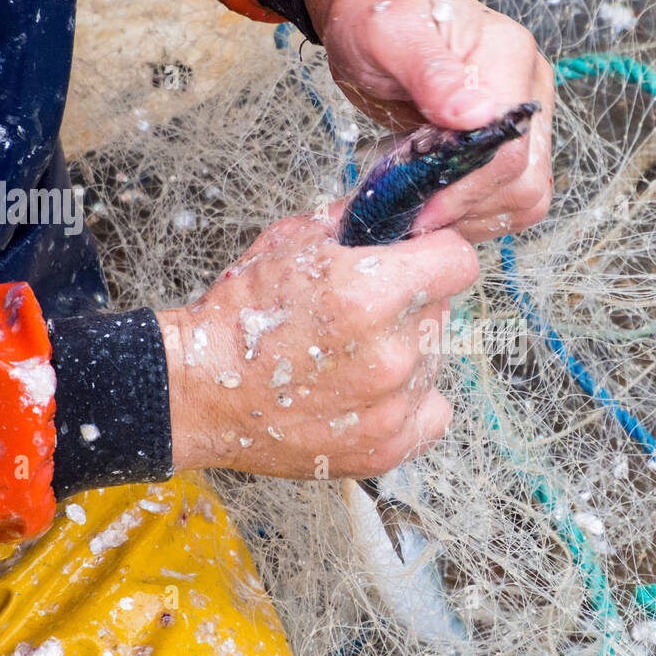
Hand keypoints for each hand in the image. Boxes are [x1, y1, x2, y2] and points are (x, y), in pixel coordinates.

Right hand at [156, 203, 478, 478]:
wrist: (197, 392)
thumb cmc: (238, 317)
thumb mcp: (292, 241)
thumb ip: (357, 220)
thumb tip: (403, 207)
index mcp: (371, 295)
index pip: (458, 261)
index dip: (436, 253)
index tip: (417, 259)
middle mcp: (391, 355)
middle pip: (442, 309)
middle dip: (411, 302)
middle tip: (362, 312)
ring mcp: (391, 408)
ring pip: (434, 359)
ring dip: (406, 351)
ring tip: (349, 355)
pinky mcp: (386, 448)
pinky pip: (433, 411)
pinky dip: (409, 401)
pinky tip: (370, 391)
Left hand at [304, 0, 553, 243]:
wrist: (371, 7)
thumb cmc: (376, 15)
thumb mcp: (389, 34)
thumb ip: (431, 73)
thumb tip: (475, 116)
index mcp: (509, 55)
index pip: (508, 147)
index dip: (465, 186)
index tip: (419, 204)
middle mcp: (528, 90)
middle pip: (523, 180)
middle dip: (465, 205)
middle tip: (413, 207)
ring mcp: (523, 120)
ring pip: (524, 198)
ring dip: (472, 216)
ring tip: (422, 204)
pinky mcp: (510, 144)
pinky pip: (510, 200)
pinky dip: (474, 214)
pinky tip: (436, 201)